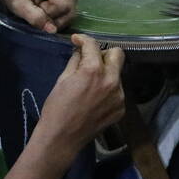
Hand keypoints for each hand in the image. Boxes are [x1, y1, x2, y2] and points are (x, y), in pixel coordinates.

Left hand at [2, 0, 76, 33]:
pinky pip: (70, 11)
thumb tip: (53, 30)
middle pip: (70, 10)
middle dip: (54, 18)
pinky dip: (59, 15)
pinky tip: (49, 8)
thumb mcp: (19, 5)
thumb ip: (36, 17)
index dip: (49, 15)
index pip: (63, 6)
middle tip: (38, 10)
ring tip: (42, 8)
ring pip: (71, 12)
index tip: (35, 9)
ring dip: (56, 17)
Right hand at [33, 34, 125, 152]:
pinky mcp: (121, 109)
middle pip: (118, 54)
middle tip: (91, 61)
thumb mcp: (63, 79)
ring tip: (91, 84)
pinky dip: (108, 90)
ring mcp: (119, 96)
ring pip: (117, 74)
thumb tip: (81, 49)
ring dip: (106, 73)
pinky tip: (95, 99)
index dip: (83, 40)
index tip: (77, 41)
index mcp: (94, 71)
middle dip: (104, 54)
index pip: (94, 45)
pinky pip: (117, 91)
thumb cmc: (57, 107)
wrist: (62, 138)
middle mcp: (112, 81)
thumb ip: (76, 60)